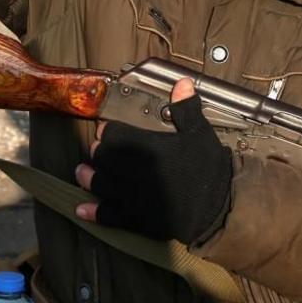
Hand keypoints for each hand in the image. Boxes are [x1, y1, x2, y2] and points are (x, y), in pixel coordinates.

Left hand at [74, 78, 233, 245]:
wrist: (220, 205)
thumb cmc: (210, 167)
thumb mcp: (200, 133)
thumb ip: (186, 108)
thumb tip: (181, 83)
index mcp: (148, 147)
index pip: (115, 134)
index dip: (108, 131)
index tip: (106, 130)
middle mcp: (135, 170)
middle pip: (104, 158)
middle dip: (98, 152)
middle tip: (97, 150)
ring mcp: (133, 197)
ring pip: (101, 184)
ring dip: (88, 178)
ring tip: (81, 173)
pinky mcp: (137, 219)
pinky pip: (109, 216)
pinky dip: (93, 212)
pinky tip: (81, 209)